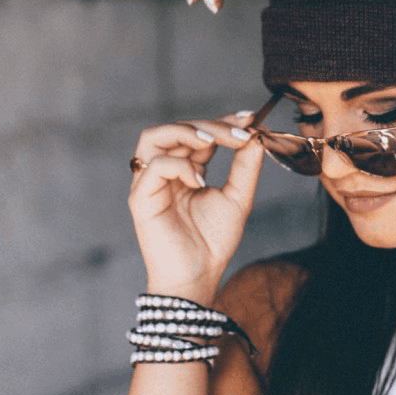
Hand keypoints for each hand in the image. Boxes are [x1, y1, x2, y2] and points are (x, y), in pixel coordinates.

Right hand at [127, 111, 264, 301]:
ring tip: (212, 141)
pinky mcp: (140, 199)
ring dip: (185, 132)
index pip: (198, 133)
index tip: (249, 118)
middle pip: (177, 129)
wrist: (198, 277)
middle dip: (211, 125)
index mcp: (185, 170)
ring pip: (153, 137)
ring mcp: (149, 184)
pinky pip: (154, 167)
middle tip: (239, 132)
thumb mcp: (238, 197)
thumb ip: (245, 166)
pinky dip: (179, 165)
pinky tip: (200, 180)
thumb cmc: (213, 242)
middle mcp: (163, 172)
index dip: (222, 121)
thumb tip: (255, 134)